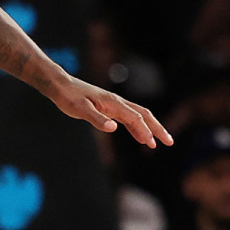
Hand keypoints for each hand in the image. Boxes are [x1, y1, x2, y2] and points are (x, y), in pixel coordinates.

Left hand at [47, 75, 174, 148]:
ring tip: (157, 143)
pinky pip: (127, 118)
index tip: (151, 144)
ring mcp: (113, 104)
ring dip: (149, 129)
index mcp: (112, 102)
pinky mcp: (108, 107)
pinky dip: (136, 127)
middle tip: (169, 142)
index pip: (134, 118)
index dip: (144, 131)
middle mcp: (116, 102)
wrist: (60, 85)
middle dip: (157, 128)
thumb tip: (113, 128)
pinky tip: (139, 136)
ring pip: (137, 116)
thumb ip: (96, 119)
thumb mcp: (79, 109)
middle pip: (143, 115)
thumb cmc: (68, 96)